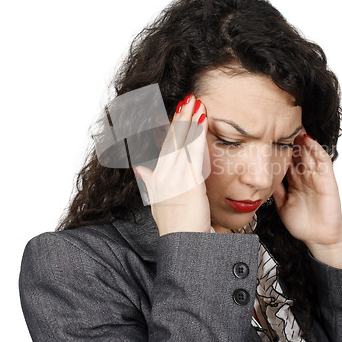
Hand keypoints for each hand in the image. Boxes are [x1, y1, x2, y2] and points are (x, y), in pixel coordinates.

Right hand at [133, 95, 210, 235]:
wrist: (181, 243)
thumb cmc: (173, 224)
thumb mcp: (156, 201)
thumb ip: (148, 181)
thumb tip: (139, 167)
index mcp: (157, 176)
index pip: (165, 145)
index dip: (172, 126)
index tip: (178, 110)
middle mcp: (164, 174)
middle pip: (172, 139)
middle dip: (180, 117)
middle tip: (189, 98)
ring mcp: (175, 178)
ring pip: (182, 143)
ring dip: (190, 121)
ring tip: (196, 103)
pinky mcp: (189, 183)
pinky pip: (193, 154)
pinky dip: (197, 135)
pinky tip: (202, 121)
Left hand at [272, 131, 341, 267]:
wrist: (318, 238)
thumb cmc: (302, 223)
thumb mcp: (282, 203)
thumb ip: (276, 189)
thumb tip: (263, 177)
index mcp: (295, 180)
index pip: (287, 159)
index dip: (280, 147)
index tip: (269, 135)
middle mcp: (306, 176)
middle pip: (298, 152)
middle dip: (291, 139)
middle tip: (281, 125)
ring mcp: (317, 177)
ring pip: (310, 153)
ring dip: (303, 140)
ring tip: (294, 126)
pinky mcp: (327, 180)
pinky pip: (323, 161)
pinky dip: (316, 150)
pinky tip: (309, 141)